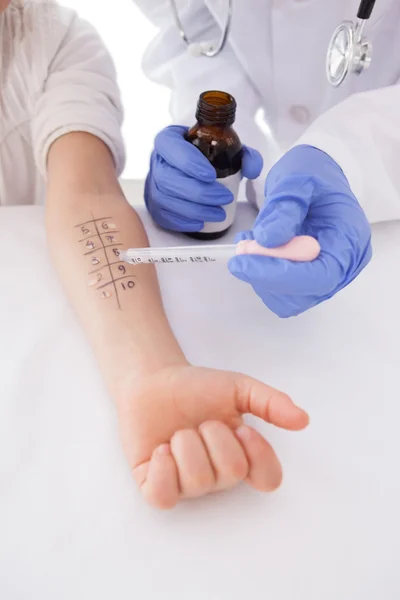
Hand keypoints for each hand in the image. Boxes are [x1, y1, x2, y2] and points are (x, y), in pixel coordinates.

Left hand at [117, 364, 308, 508]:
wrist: (154, 380)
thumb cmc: (197, 388)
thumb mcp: (238, 388)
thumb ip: (270, 402)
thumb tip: (302, 420)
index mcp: (241, 455)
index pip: (268, 479)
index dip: (260, 457)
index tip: (242, 428)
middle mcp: (217, 475)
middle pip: (231, 474)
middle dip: (214, 436)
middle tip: (202, 422)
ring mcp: (185, 484)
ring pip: (197, 481)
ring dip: (186, 444)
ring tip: (178, 431)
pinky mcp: (153, 485)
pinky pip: (163, 496)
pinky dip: (163, 470)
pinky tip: (161, 449)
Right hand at [144, 125, 262, 231]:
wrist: (193, 168)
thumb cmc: (208, 157)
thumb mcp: (227, 149)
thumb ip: (245, 155)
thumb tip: (251, 170)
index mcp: (168, 140)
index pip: (171, 147)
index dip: (188, 162)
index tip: (211, 175)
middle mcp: (157, 161)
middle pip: (168, 179)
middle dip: (198, 192)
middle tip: (224, 198)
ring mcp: (152, 184)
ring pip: (166, 199)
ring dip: (194, 210)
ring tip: (218, 213)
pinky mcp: (153, 204)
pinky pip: (163, 216)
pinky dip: (182, 222)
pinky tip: (200, 223)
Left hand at [229, 145, 371, 317]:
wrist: (316, 177)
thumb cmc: (313, 173)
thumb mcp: (299, 178)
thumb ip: (284, 208)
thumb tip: (267, 239)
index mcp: (349, 239)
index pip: (321, 275)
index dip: (280, 275)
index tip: (243, 263)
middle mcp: (343, 265)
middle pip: (304, 293)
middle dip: (266, 277)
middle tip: (242, 249)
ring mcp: (326, 274)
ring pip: (289, 298)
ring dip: (261, 277)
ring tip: (248, 243)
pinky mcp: (307, 278)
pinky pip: (282, 292)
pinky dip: (261, 276)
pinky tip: (255, 250)